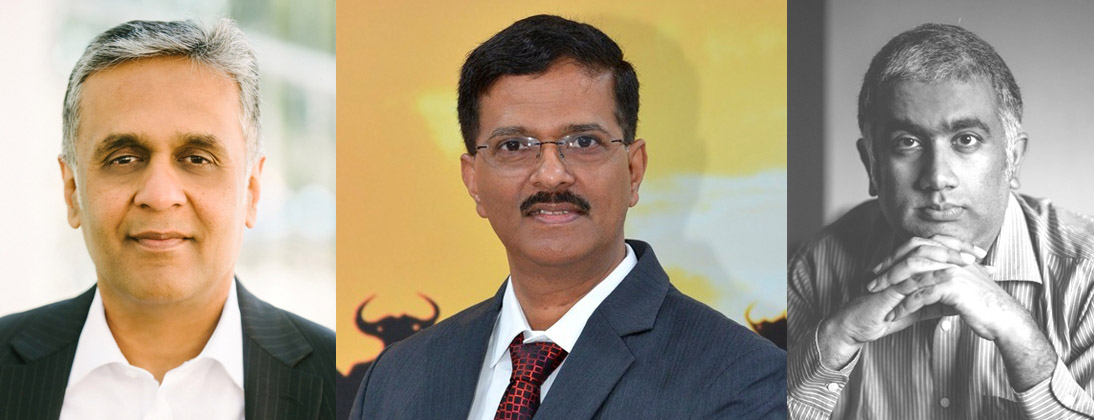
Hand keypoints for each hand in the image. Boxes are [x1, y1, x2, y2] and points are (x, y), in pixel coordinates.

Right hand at [818, 235, 982, 368]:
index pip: (934, 250)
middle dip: (957, 247)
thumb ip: (935, 304)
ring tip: (969, 260)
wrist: (857, 327)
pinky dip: (933, 275)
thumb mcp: (915, 309)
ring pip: (923, 257)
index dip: (958, 249)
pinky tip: (951, 274)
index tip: (982, 256)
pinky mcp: (889, 288)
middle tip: (980, 253)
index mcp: (907, 267)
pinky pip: (913, 279)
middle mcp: (900, 266)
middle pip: (931, 245)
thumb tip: (958, 304)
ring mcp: (894, 274)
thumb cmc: (882, 316)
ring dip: (948, 256)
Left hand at [872, 236, 1056, 390]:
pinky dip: (904, 305)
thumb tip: (927, 269)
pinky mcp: (952, 288)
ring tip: (876, 297)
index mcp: (952, 253)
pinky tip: (894, 314)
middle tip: (871, 281)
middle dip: (888, 269)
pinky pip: (920, 295)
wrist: (1004, 319)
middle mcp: (951, 258)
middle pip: (910, 257)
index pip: (916, 247)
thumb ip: (946, 271)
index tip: (879, 268)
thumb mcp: (963, 281)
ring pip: (912, 275)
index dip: (895, 256)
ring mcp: (951, 271)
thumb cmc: (982, 303)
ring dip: (891, 287)